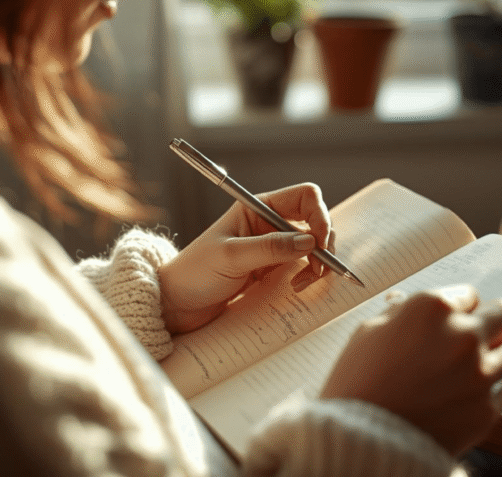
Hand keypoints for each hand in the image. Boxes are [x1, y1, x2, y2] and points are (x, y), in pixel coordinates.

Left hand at [158, 183, 333, 332]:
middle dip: (323, 244)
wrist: (178, 304)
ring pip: (314, 246)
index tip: (319, 243)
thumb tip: (309, 242)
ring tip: (302, 283)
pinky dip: (309, 276)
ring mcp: (274, 247)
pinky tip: (296, 288)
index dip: (319, 216)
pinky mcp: (274, 270)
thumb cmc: (195, 273)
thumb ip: (270, 248)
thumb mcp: (230, 257)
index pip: (305, 197)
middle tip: (317, 269)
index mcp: (257, 208)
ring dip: (318, 263)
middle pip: (316, 222)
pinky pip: (304, 266)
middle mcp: (269, 223)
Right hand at [320, 286, 501, 457]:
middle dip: (495, 322)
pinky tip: (476, 393)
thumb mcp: (368, 333)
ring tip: (491, 360)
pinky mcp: (487, 409)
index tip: (454, 319)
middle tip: (484, 334)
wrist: (362, 440)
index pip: (469, 294)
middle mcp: (463, 336)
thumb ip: (400, 314)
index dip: (460, 307)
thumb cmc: (357, 385)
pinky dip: (496, 390)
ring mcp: (479, 374)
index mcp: (432, 309)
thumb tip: (410, 307)